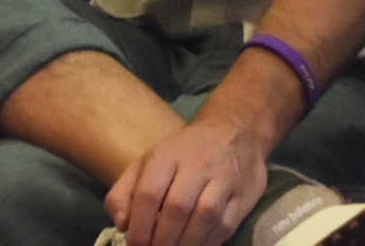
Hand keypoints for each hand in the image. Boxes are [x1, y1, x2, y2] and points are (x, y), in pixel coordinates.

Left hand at [104, 113, 265, 245]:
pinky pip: (225, 224)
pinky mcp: (241, 194)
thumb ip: (124, 193)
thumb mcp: (146, 163)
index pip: (149, 193)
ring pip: (205, 216)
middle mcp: (198, 163)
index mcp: (167, 155)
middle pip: (178, 207)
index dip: (140, 226)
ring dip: (186, 243)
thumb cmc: (182, 154)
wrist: (233, 130)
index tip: (135, 245)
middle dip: (162, 240)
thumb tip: (122, 224)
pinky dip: (208, 242)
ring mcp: (224, 177)